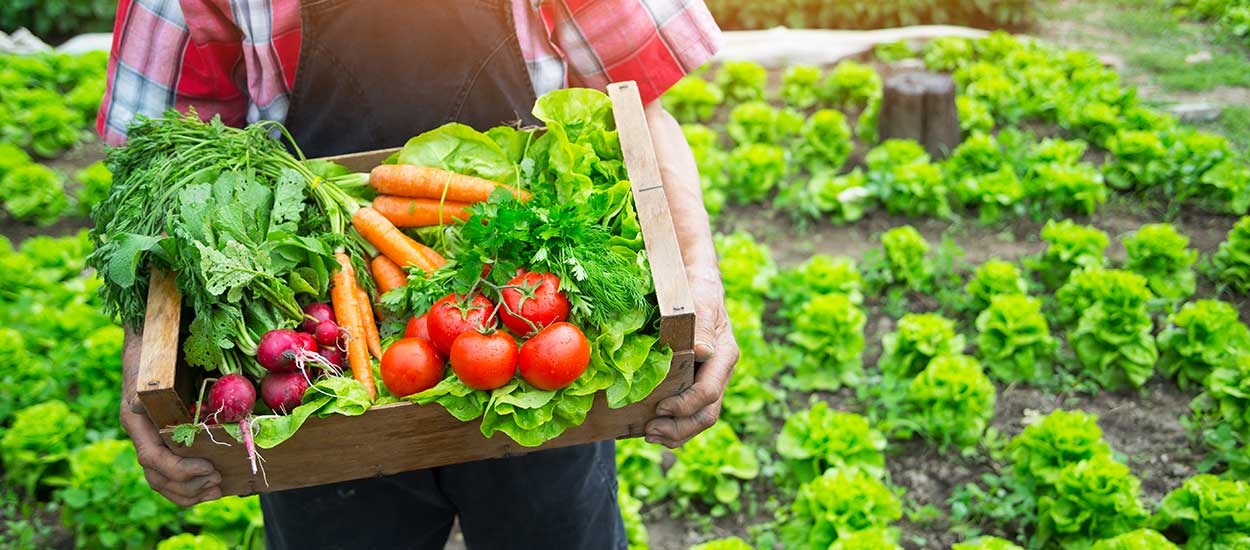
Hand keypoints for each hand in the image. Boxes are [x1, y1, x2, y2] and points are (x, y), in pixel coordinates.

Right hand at [119, 328, 221, 505]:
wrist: (147, 337)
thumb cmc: (157, 348)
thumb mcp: (160, 363)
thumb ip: (163, 387)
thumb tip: (174, 402)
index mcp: (136, 420)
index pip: (153, 459)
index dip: (180, 470)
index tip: (209, 469)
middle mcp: (140, 432)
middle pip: (157, 476)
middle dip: (188, 485)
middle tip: (218, 483)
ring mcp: (149, 436)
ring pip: (161, 478)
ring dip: (188, 491)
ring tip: (217, 490)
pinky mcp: (162, 436)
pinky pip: (169, 469)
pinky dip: (187, 482)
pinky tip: (211, 485)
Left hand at [644, 273, 737, 447]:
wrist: (692, 281)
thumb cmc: (695, 289)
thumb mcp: (700, 301)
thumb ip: (703, 326)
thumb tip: (703, 352)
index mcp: (724, 356)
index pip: (709, 393)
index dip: (685, 406)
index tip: (659, 408)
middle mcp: (717, 372)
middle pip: (706, 414)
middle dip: (679, 428)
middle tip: (650, 432)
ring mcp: (706, 378)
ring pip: (698, 417)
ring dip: (675, 432)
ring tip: (649, 435)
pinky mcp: (692, 380)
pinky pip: (687, 410)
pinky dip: (671, 423)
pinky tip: (648, 426)